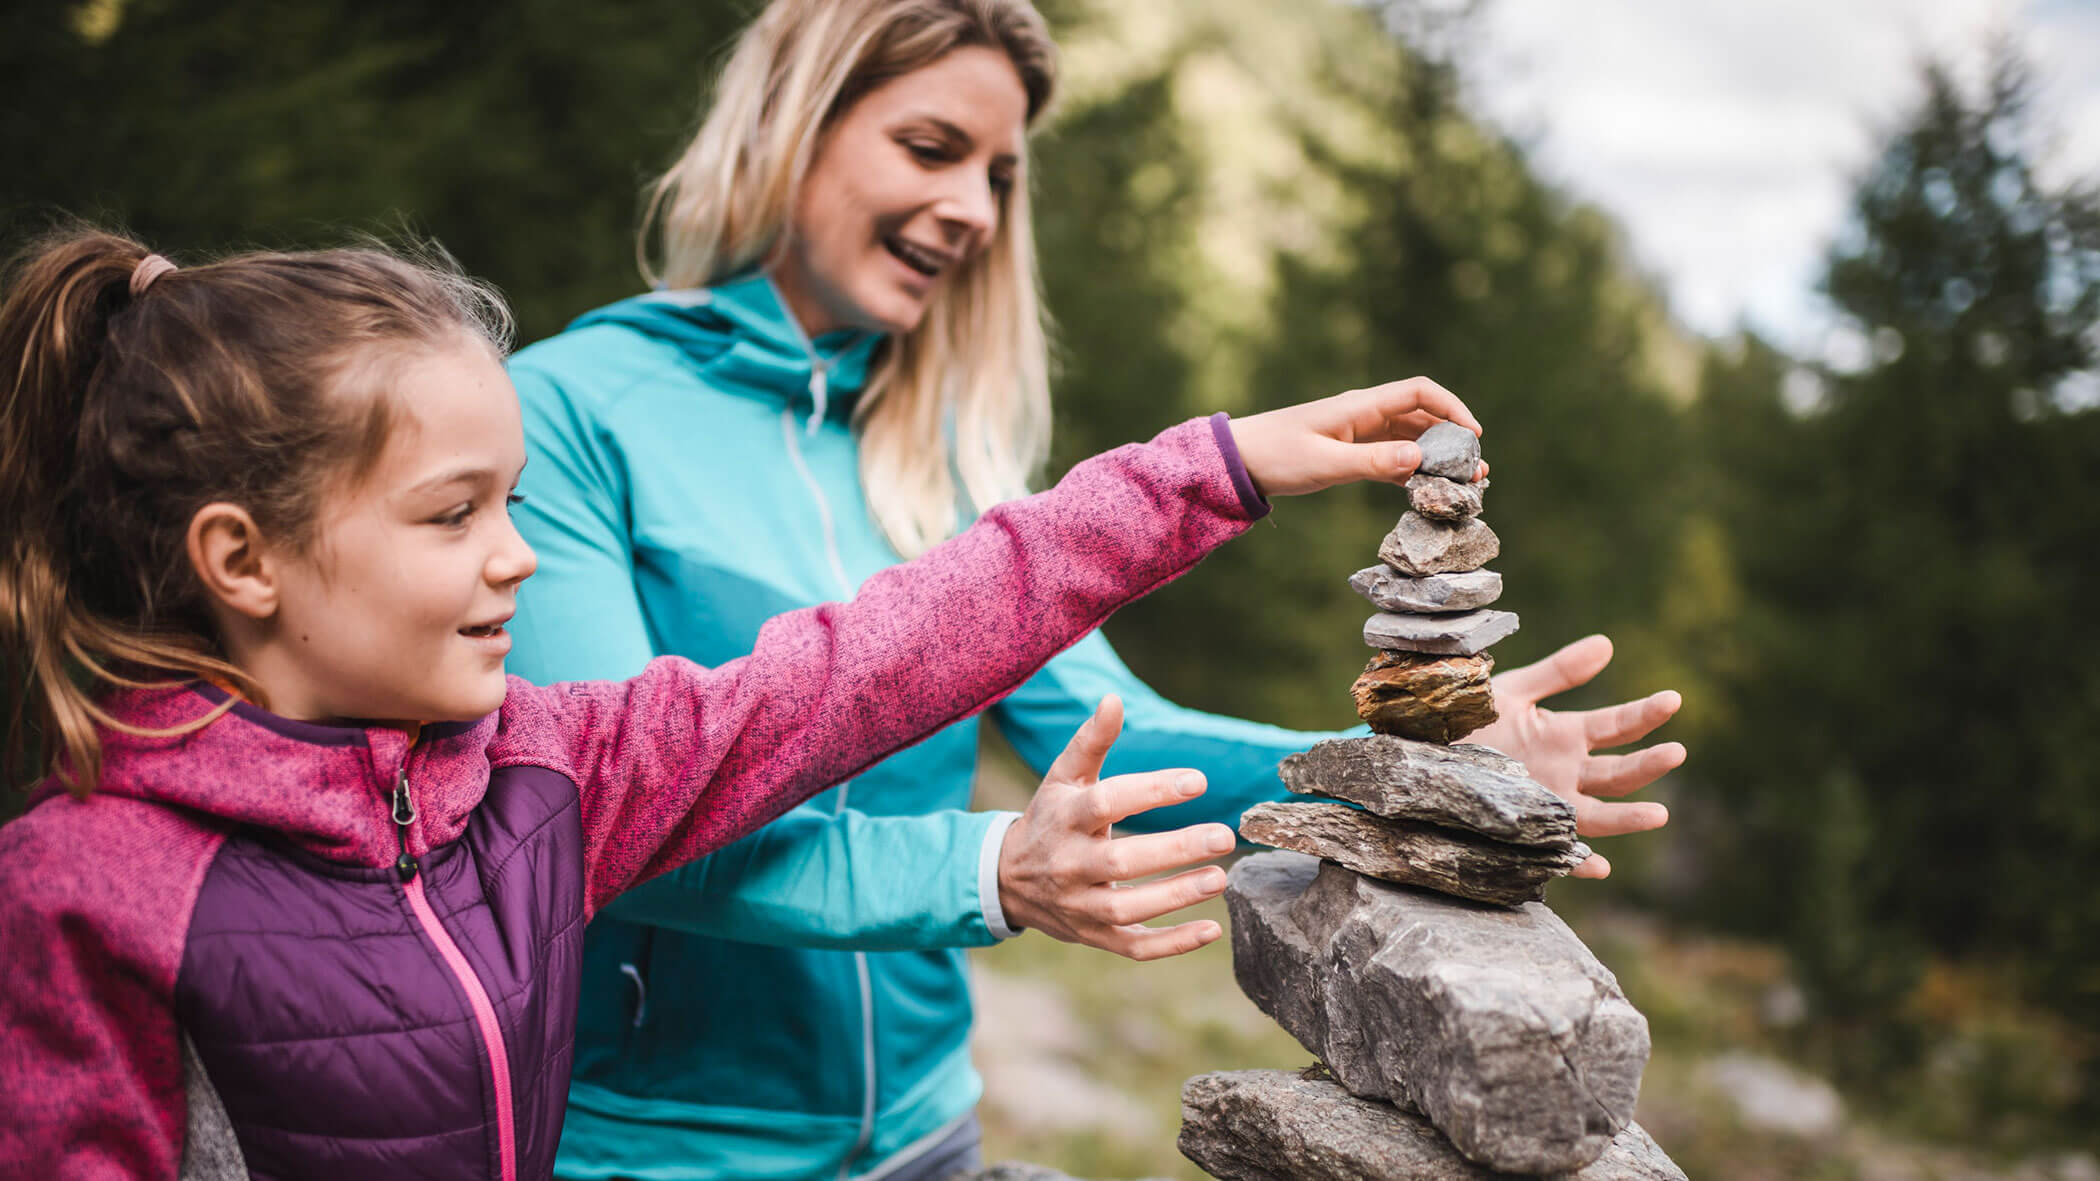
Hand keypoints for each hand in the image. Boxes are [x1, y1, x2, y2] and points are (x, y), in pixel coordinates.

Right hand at [997, 696, 1238, 960]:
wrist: (1008, 879)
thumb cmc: (1051, 817)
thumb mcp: (1063, 777)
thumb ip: (1092, 740)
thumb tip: (1114, 699)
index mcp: (1064, 818)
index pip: (1107, 802)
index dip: (1151, 791)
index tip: (1198, 781)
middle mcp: (1068, 864)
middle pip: (1119, 860)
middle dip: (1172, 850)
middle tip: (1222, 836)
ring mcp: (1080, 905)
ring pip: (1125, 907)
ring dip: (1174, 896)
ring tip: (1220, 877)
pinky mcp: (1094, 935)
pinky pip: (1132, 947)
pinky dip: (1171, 945)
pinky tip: (1211, 929)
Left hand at [1228, 377, 1487, 498]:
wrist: (1237, 462)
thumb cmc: (1276, 456)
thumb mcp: (1326, 463)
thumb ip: (1374, 461)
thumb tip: (1421, 458)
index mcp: (1359, 406)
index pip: (1419, 392)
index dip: (1452, 408)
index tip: (1475, 437)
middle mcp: (1363, 413)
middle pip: (1421, 417)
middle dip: (1452, 440)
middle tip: (1477, 472)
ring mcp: (1357, 432)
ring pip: (1409, 438)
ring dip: (1436, 457)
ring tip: (1462, 484)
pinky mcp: (1348, 451)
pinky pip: (1391, 455)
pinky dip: (1412, 469)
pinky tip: (1427, 489)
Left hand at [1466, 634, 1682, 879]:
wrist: (1423, 757)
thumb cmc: (1472, 721)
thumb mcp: (1514, 692)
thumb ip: (1559, 672)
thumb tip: (1607, 643)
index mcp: (1565, 736)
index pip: (1615, 727)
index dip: (1644, 714)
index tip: (1672, 700)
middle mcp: (1566, 774)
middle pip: (1616, 773)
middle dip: (1647, 764)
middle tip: (1675, 753)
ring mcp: (1550, 805)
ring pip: (1598, 815)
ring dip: (1629, 817)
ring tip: (1660, 814)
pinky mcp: (1527, 834)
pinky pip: (1558, 854)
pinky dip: (1579, 862)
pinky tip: (1599, 867)